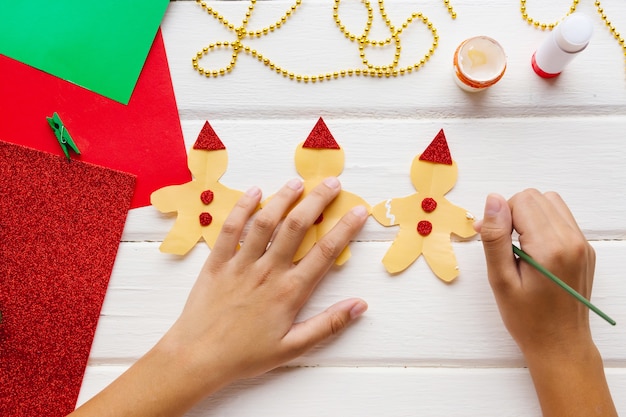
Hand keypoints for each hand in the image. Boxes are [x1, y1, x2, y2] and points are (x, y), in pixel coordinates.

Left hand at [163, 176, 368, 383]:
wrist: (199, 358)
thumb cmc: (247, 355)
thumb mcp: (294, 347)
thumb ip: (328, 325)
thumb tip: (360, 306)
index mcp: (290, 291)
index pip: (325, 252)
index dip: (345, 228)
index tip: (358, 210)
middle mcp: (268, 271)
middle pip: (296, 226)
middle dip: (317, 201)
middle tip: (332, 183)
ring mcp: (241, 264)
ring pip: (265, 222)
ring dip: (282, 198)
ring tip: (297, 182)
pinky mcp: (217, 262)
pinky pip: (231, 229)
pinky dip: (242, 208)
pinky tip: (254, 192)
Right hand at [474, 190, 615, 416]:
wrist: (561, 344)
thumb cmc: (528, 319)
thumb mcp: (500, 279)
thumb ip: (495, 237)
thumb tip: (493, 200)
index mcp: (550, 248)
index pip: (521, 201)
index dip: (500, 216)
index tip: (492, 239)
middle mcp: (572, 240)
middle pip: (536, 198)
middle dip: (513, 213)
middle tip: (502, 245)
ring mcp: (582, 244)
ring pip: (550, 203)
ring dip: (528, 216)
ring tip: (518, 246)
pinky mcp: (585, 249)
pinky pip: (561, 218)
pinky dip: (542, 225)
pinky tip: (533, 250)